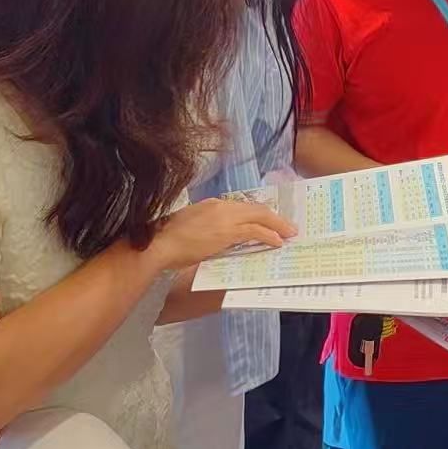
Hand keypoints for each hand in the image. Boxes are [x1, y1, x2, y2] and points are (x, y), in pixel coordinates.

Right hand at [146, 198, 295, 271]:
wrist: (159, 244)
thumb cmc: (168, 239)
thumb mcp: (191, 225)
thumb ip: (209, 225)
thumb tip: (221, 235)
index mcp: (213, 204)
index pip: (243, 207)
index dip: (258, 214)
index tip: (269, 220)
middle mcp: (222, 206)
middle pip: (256, 208)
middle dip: (274, 217)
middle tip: (288, 226)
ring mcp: (225, 217)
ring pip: (259, 217)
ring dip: (277, 226)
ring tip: (288, 234)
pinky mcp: (227, 232)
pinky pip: (255, 231)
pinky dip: (268, 235)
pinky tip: (277, 241)